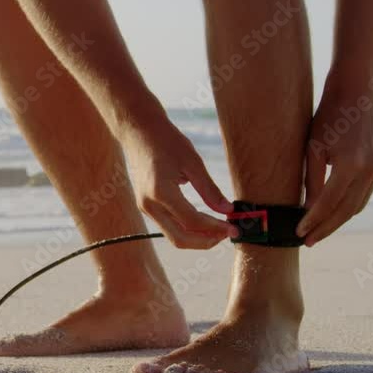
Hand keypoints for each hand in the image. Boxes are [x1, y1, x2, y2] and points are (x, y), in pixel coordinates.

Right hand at [122, 115, 237, 248]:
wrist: (138, 131)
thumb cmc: (166, 141)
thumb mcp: (192, 162)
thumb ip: (209, 189)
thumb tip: (227, 210)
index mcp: (161, 193)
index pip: (192, 221)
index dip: (216, 228)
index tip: (234, 229)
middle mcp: (149, 205)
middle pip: (180, 238)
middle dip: (206, 241)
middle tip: (227, 235)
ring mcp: (145, 207)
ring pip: (174, 235)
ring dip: (197, 237)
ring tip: (219, 229)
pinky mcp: (147, 205)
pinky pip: (169, 225)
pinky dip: (187, 228)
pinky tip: (203, 222)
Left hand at [298, 86, 372, 245]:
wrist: (357, 95)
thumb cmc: (327, 118)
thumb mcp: (312, 148)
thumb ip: (312, 180)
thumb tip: (307, 210)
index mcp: (350, 165)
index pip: (328, 204)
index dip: (313, 221)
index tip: (299, 234)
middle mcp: (369, 171)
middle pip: (346, 211)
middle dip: (326, 228)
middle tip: (307, 242)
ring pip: (357, 206)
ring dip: (338, 221)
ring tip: (317, 232)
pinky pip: (363, 195)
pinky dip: (347, 208)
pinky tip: (332, 214)